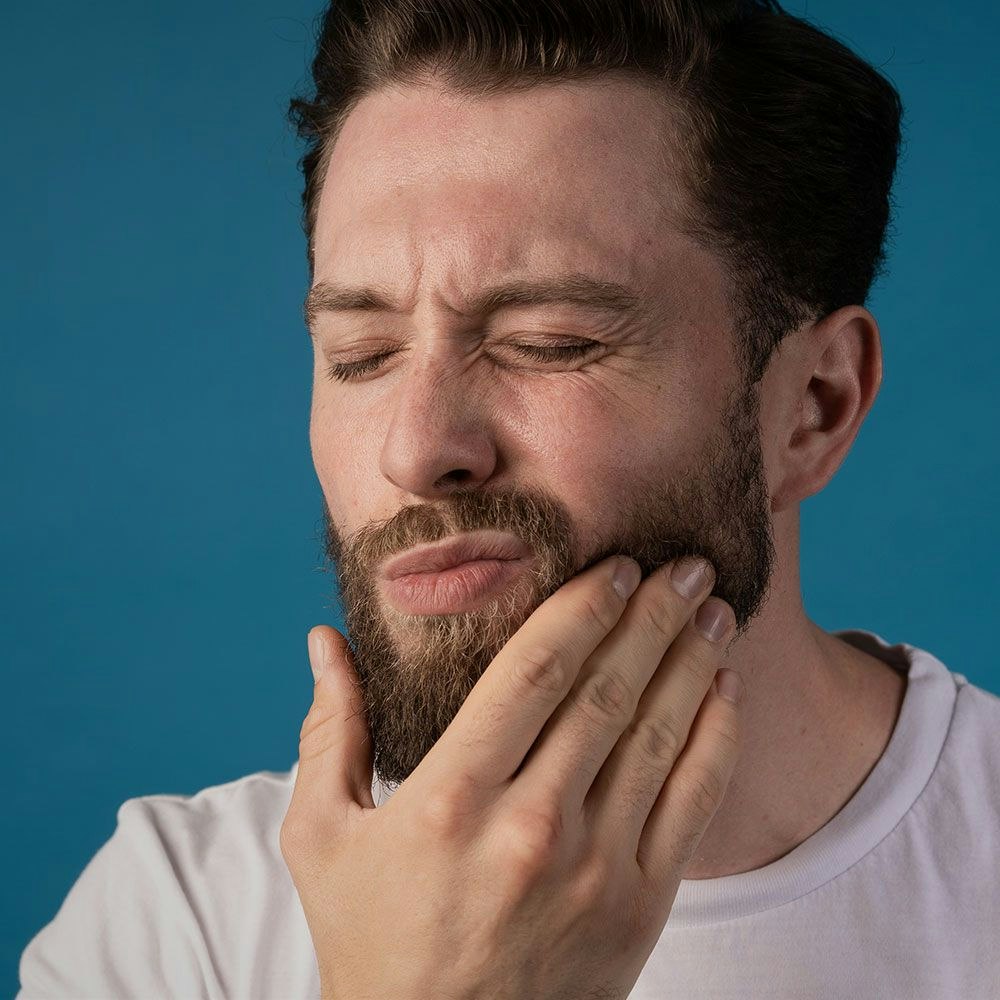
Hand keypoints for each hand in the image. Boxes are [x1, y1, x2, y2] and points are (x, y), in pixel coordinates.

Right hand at [280, 554, 742, 999]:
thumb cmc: (371, 937)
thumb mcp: (321, 836)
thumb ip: (328, 731)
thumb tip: (323, 640)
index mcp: (450, 797)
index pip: (534, 672)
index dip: (584, 607)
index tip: (616, 566)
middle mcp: (529, 827)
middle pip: (607, 691)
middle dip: (652, 616)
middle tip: (683, 565)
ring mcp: (593, 869)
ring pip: (657, 736)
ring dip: (691, 662)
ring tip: (713, 608)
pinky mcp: (639, 907)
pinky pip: (692, 805)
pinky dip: (715, 738)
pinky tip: (725, 689)